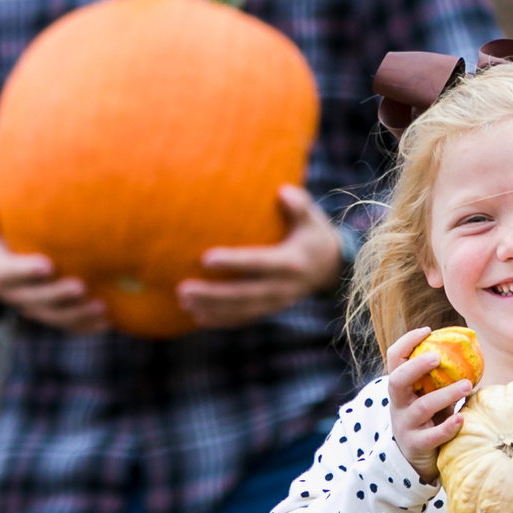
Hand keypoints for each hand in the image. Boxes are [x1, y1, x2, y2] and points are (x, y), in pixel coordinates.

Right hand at [0, 197, 109, 333]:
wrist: (1, 275)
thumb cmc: (1, 243)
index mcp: (0, 274)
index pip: (10, 275)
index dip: (27, 272)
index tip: (47, 265)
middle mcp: (17, 296)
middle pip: (37, 301)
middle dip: (59, 296)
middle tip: (81, 287)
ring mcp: (35, 310)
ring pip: (55, 318)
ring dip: (79, 315)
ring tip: (102, 307)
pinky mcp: (52, 317)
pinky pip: (69, 326)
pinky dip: (88, 326)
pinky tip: (108, 321)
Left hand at [180, 186, 342, 330]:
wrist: (331, 268)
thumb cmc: (312, 234)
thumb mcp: (312, 217)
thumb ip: (299, 204)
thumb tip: (282, 191)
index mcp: (292, 263)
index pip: (259, 263)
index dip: (234, 263)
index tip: (205, 258)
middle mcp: (284, 287)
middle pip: (244, 295)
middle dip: (213, 295)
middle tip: (182, 289)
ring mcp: (277, 302)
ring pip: (241, 310)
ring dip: (211, 309)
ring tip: (183, 302)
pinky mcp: (270, 310)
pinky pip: (244, 318)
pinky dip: (221, 320)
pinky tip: (196, 317)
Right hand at [384, 325, 475, 478]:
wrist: (416, 458)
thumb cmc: (429, 419)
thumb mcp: (430, 395)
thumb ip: (442, 378)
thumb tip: (473, 348)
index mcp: (401, 387)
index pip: (394, 359)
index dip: (407, 342)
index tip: (427, 331)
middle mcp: (399, 404)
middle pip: (397, 380)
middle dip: (416, 366)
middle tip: (438, 357)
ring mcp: (405, 425)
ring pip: (422, 407)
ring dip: (446, 394)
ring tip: (468, 385)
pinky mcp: (416, 445)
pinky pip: (432, 436)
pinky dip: (447, 427)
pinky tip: (462, 418)